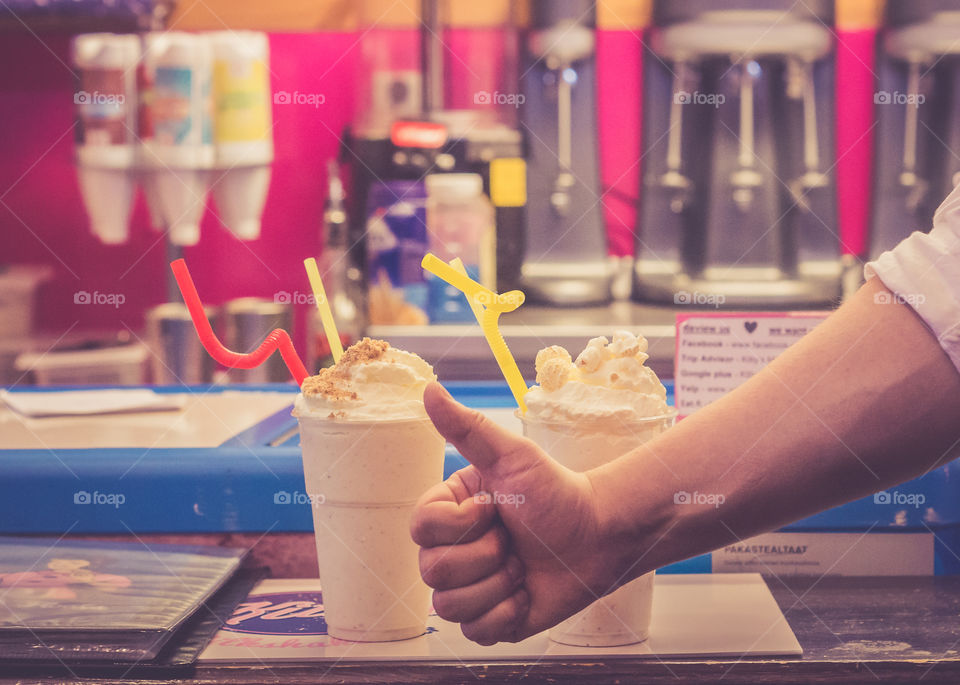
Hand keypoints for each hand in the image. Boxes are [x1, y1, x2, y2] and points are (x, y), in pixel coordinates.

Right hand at [410, 382, 618, 644]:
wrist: (598, 536)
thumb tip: (428, 388)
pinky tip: (527, 591)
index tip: (494, 507)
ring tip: (523, 565)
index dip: (461, 523)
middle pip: (433, 571)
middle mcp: (451, 550)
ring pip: (451, 606)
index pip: (421, 528)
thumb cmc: (556, 491)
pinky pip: (476, 631)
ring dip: (498, 584)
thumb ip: (466, 428)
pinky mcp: (489, 620)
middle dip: (486, 555)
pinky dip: (508, 612)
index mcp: (449, 512)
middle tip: (514, 539)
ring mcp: (469, 587)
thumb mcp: (512, 455)